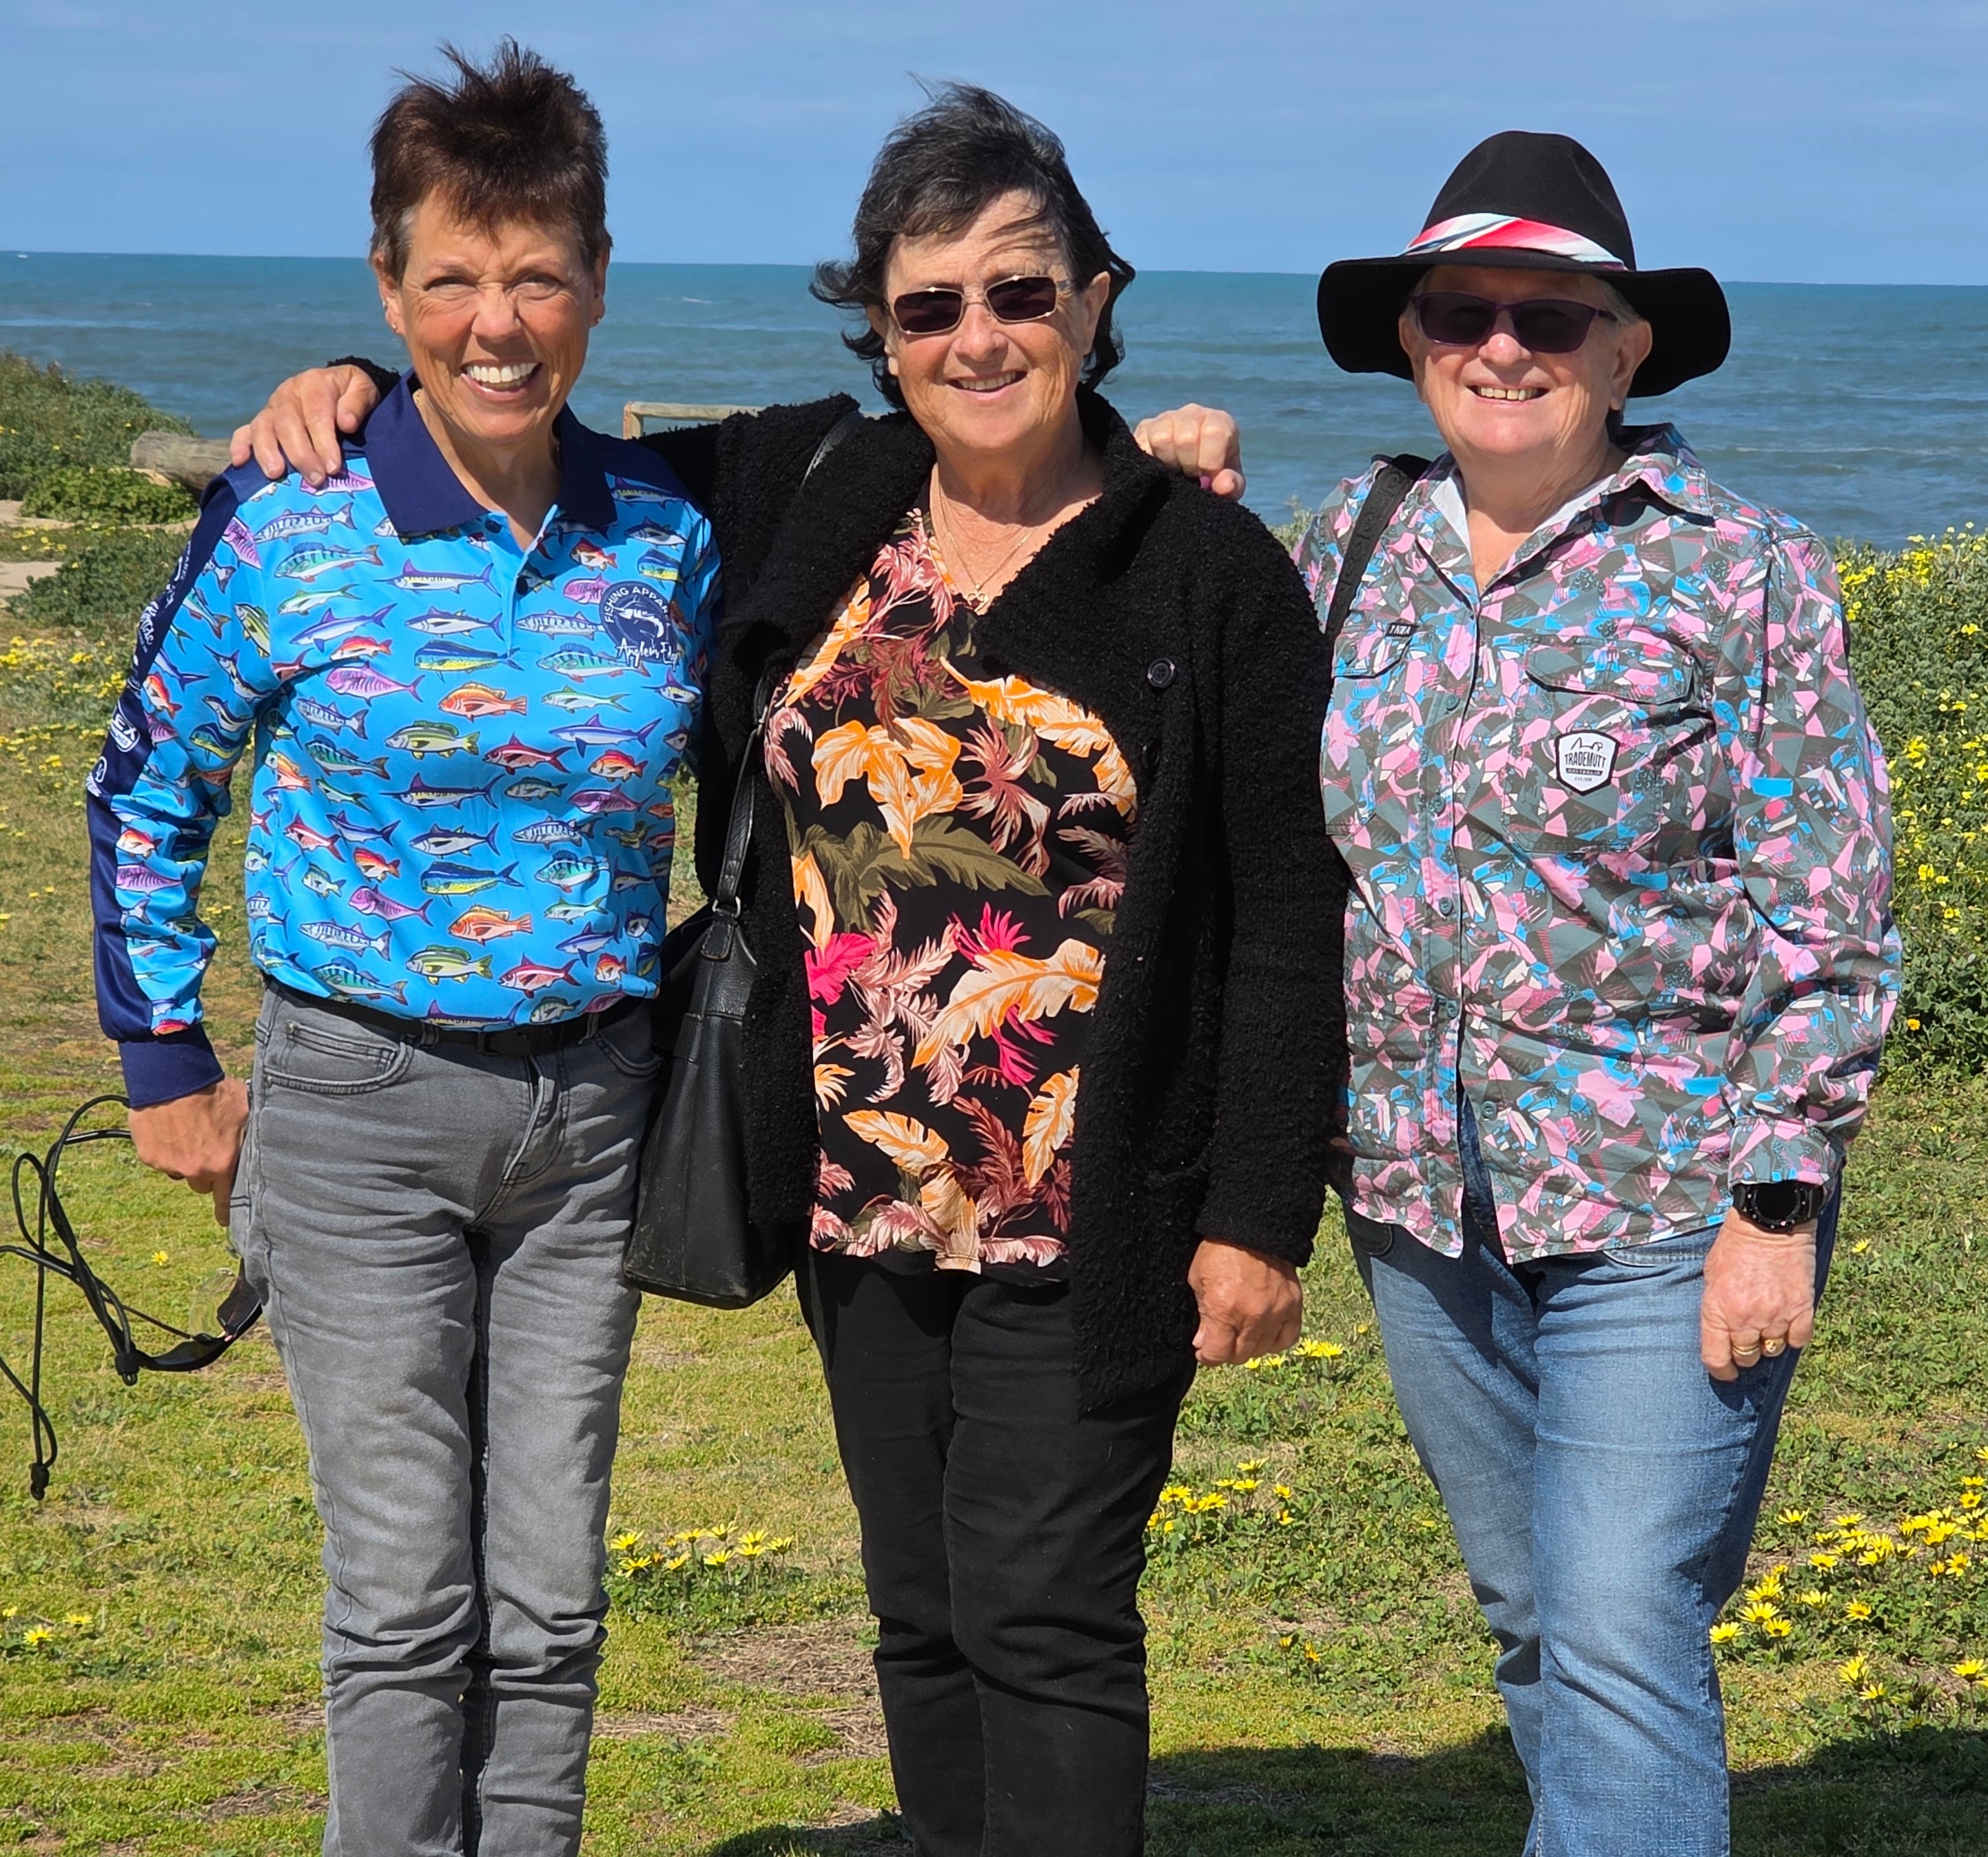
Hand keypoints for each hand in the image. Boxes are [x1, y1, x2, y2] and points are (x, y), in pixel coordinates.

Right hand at [128, 1079, 248, 1225]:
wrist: (172, 1076)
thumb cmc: (214, 1090)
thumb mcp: (245, 1112)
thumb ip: (249, 1137)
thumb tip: (263, 1148)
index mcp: (221, 1164)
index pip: (225, 1199)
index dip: (226, 1211)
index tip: (226, 1220)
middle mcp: (195, 1170)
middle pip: (202, 1184)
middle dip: (205, 1171)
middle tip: (206, 1148)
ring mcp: (169, 1164)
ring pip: (180, 1171)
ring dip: (184, 1160)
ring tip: (188, 1133)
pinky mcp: (149, 1156)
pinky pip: (160, 1159)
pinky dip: (165, 1149)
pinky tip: (170, 1128)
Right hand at [228, 364, 380, 485]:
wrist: (339, 386)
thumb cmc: (352, 394)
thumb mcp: (364, 389)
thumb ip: (357, 403)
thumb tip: (346, 423)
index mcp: (313, 384)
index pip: (316, 415)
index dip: (323, 442)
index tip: (333, 467)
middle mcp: (288, 394)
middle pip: (287, 424)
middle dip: (300, 454)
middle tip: (315, 479)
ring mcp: (272, 408)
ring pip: (262, 427)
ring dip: (267, 451)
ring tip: (276, 473)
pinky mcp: (262, 421)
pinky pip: (245, 431)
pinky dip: (240, 446)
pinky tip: (240, 462)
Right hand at [1133, 404, 1245, 499]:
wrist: (1190, 477)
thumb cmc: (1214, 478)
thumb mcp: (1228, 486)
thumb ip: (1232, 486)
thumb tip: (1225, 485)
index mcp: (1220, 422)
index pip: (1214, 432)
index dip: (1209, 461)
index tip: (1207, 477)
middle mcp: (1194, 413)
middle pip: (1187, 438)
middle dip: (1189, 465)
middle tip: (1191, 474)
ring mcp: (1168, 418)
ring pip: (1162, 439)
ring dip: (1169, 463)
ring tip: (1176, 470)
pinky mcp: (1145, 428)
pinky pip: (1143, 443)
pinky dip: (1151, 461)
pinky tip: (1161, 466)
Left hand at [1188, 1238, 1300, 1364]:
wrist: (1251, 1226)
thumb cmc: (1219, 1250)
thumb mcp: (1197, 1280)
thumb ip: (1201, 1315)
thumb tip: (1202, 1342)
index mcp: (1224, 1311)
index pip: (1218, 1354)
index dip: (1208, 1356)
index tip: (1204, 1350)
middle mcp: (1252, 1317)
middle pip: (1240, 1356)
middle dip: (1226, 1352)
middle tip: (1221, 1340)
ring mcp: (1275, 1312)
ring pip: (1262, 1350)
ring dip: (1249, 1347)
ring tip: (1241, 1334)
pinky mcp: (1293, 1305)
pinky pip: (1287, 1338)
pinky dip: (1275, 1340)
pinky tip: (1264, 1333)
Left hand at [1700, 1207, 1819, 1380]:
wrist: (1769, 1223)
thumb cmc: (1734, 1247)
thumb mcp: (1711, 1277)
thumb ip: (1717, 1309)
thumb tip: (1723, 1335)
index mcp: (1718, 1310)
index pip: (1716, 1358)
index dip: (1721, 1371)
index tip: (1726, 1372)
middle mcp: (1746, 1318)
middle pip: (1746, 1357)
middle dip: (1744, 1353)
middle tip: (1746, 1340)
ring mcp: (1775, 1316)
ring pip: (1772, 1351)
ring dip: (1769, 1344)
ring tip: (1767, 1325)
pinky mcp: (1802, 1309)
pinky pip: (1798, 1340)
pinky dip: (1793, 1336)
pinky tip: (1788, 1322)